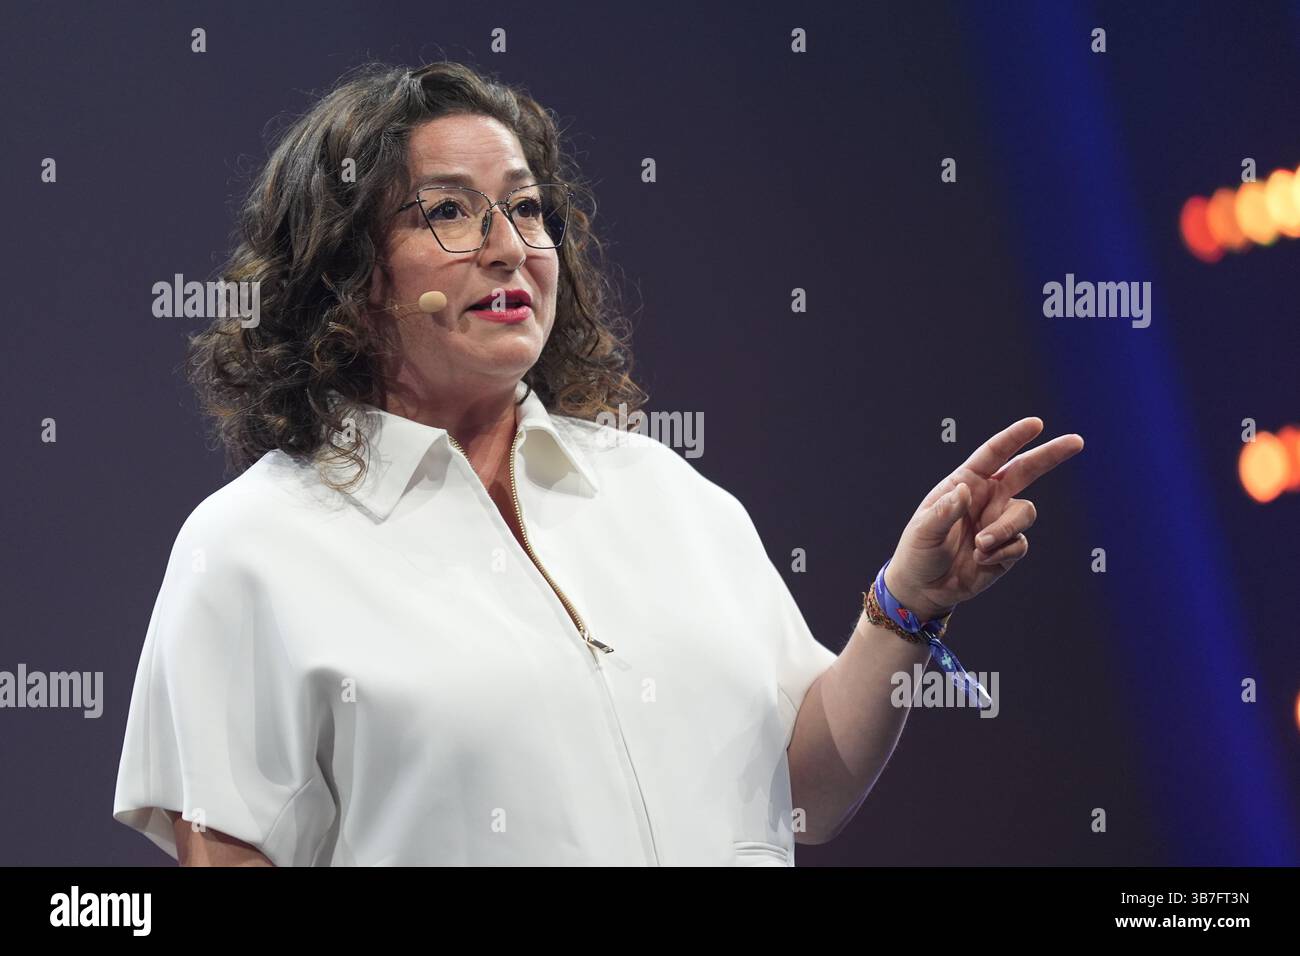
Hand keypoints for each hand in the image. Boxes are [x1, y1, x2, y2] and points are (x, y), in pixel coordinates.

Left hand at [882, 418, 1083, 621]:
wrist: (925, 587)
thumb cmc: (918, 552)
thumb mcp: (923, 530)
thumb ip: (945, 510)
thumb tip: (965, 489)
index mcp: (965, 483)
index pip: (993, 455)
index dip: (1014, 437)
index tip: (1036, 424)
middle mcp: (988, 498)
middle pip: (1026, 470)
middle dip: (1051, 455)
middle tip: (1077, 442)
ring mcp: (1000, 522)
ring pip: (1024, 513)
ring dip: (1005, 528)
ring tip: (980, 544)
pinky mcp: (1008, 548)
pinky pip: (1019, 544)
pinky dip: (1002, 552)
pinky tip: (981, 560)